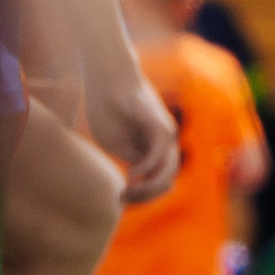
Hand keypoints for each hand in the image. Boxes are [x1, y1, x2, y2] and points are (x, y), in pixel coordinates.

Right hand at [86, 69, 178, 202]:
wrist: (106, 76)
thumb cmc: (107, 107)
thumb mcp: (115, 143)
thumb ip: (131, 159)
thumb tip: (142, 178)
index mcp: (154, 148)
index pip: (158, 181)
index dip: (143, 195)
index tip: (121, 198)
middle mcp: (165, 142)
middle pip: (166, 180)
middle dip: (145, 195)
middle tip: (122, 198)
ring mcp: (165, 133)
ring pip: (168, 171)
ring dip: (148, 187)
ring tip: (126, 191)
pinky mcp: (159, 124)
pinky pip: (159, 153)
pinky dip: (147, 168)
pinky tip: (131, 173)